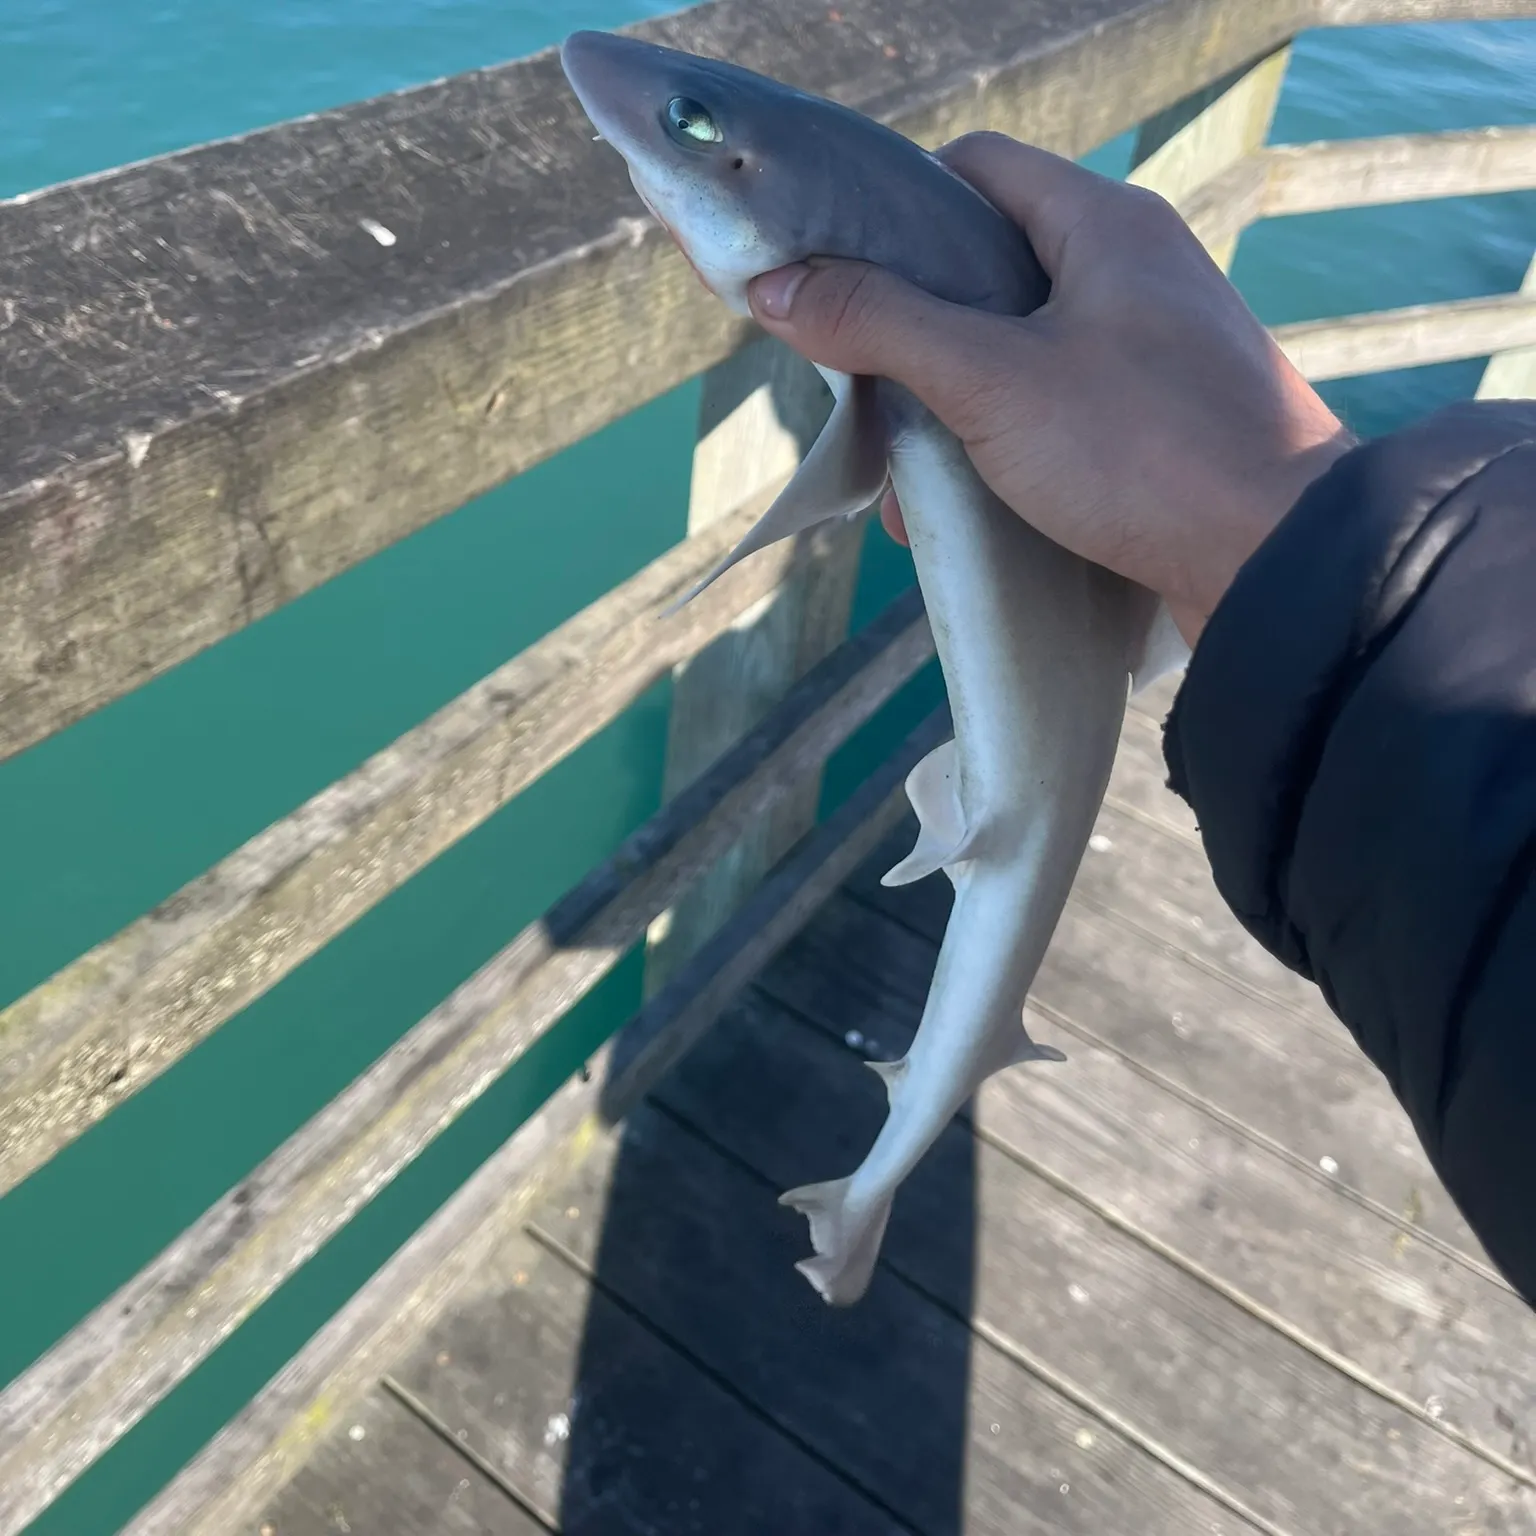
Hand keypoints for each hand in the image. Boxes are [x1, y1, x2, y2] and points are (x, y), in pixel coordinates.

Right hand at [747, 132, 1352, 644]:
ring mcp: (1155, 349)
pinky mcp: (1163, 422)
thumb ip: (882, 325)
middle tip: (866, 402)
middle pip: (987, 273)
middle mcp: (1136, 270)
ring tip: (910, 490)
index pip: (976, 169)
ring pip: (1017, 356)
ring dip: (949, 417)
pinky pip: (1058, 415)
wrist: (1278, 562)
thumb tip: (777, 286)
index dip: (896, 211)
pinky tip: (967, 513)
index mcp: (1104, 223)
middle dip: (912, 344)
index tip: (839, 275)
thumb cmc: (1138, 450)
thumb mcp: (990, 382)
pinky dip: (1002, 453)